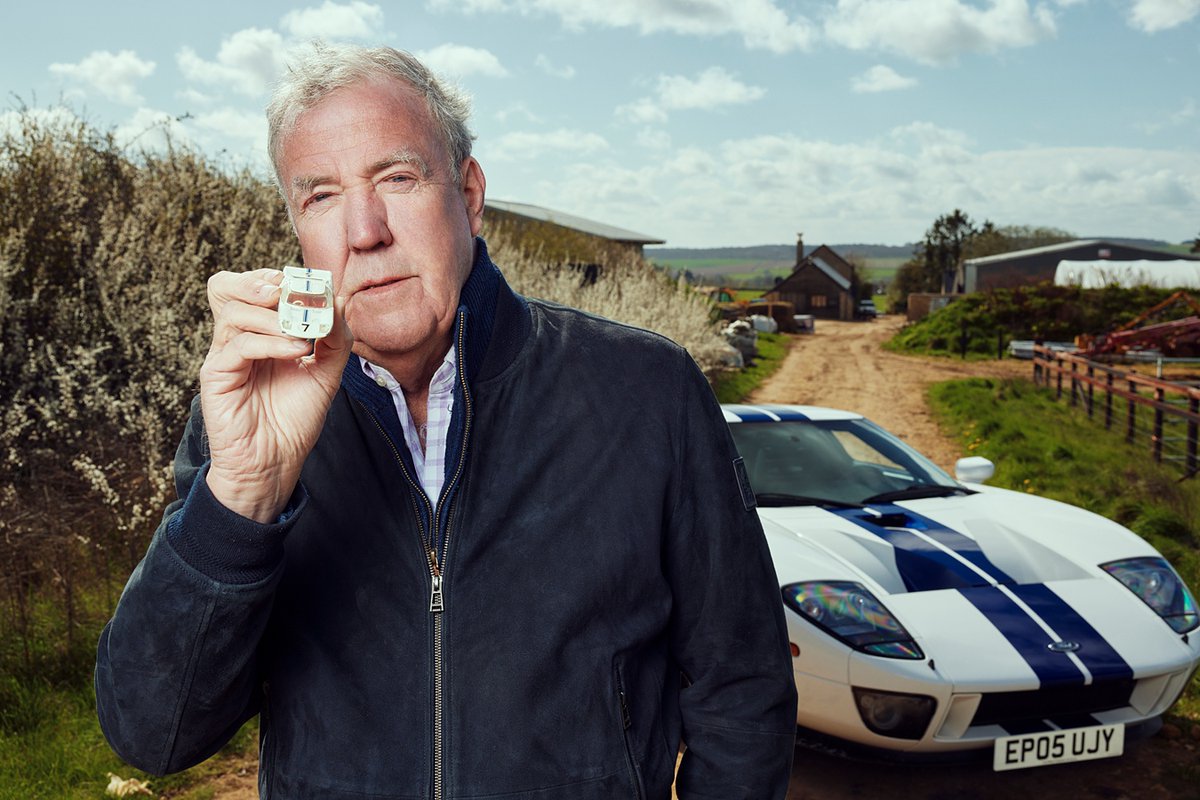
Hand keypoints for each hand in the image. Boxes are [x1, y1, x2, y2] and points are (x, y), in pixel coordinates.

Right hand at [199, 268, 351, 521]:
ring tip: (302, 333)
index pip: (252, 285)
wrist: (276, 462)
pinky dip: (270, 342)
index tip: (308, 285)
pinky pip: (237, 345)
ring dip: (273, 315)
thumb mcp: (327, 371)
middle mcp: (236, 338)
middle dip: (259, 282)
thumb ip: (335, 336)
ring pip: (232, 311)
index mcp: (258, 331)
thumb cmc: (296, 417)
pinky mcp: (216, 376)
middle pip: (225, 286)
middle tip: (290, 292)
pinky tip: (297, 352)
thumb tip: (337, 298)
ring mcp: (223, 355)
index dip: (275, 277)